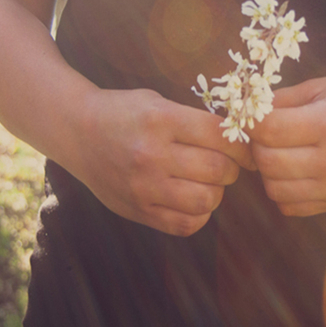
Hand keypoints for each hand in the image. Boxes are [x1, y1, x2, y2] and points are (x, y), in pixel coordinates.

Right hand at [71, 88, 254, 235]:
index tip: (247, 148)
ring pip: (206, 200)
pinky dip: (199, 215)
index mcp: (161, 119)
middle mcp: (152, 154)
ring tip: (208, 182)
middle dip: (232, 168)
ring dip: (216, 192)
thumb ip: (195, 120)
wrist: (77, 131)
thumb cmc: (125, 112)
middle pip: (218, 169)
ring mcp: (143, 186)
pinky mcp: (137, 209)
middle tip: (227, 164)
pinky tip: (193, 200)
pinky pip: (185, 224)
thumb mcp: (159, 102)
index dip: (243, 144)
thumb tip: (243, 140)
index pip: (220, 135)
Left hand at [248, 74, 325, 216]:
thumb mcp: (321, 86)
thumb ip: (281, 100)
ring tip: (280, 151)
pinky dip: (282, 190)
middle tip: (267, 134)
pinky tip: (293, 170)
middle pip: (267, 162)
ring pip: (273, 189)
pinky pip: (289, 206)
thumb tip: (243, 112)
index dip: (252, 122)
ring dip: (268, 170)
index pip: (269, 130)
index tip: (254, 116)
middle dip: (257, 146)